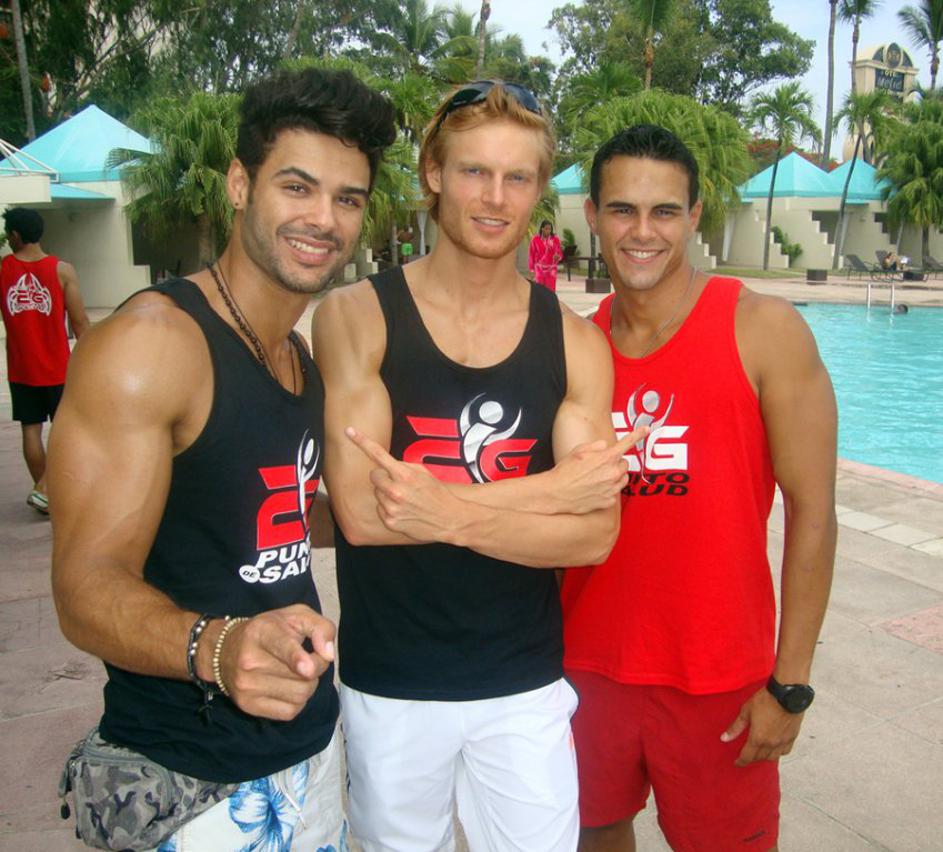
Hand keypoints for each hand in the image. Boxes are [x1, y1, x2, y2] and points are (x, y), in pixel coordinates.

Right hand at [215, 604, 335, 721]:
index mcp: (262, 631)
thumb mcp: (296, 616)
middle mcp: (250, 659)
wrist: (225, 651)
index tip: (309, 668)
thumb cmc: (269, 630)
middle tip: (309, 661)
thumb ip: (320, 627)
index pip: (281, 646)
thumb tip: (328, 654)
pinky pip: (289, 712)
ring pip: (299, 696)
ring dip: (307, 686)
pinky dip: (296, 702)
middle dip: (315, 669)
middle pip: (302, 676)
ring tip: (297, 674)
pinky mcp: (248, 705)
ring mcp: (246, 685)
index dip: (297, 658)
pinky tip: (287, 688)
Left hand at [346, 426, 457, 541]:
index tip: (348, 431)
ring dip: (387, 493)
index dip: (361, 441)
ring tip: (405, 499)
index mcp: (405, 475)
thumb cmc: (437, 493)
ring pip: (377, 493)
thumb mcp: (423, 473)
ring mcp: (391, 508)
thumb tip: (384, 464)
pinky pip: (380, 509)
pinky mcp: (390, 521)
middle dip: (383, 476)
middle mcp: (396, 491)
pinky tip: (404, 510)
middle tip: (398, 482)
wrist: (449, 518)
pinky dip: (388, 508)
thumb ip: (403, 467)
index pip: (378, 454)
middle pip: (374, 475)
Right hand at [547, 428, 646, 513]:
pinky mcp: (608, 501)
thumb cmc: (565, 472)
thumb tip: (605, 446)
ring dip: (615, 476)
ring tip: (597, 477)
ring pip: (623, 478)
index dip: (638, 434)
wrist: (556, 494)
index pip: (627, 443)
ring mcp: (611, 488)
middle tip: (599, 465)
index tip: (646, 429)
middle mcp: (612, 473)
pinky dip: (608, 489)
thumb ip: (596, 446)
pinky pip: (615, 492)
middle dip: (615, 462)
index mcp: (606, 458)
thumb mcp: (578, 451)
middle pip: (624, 463)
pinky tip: (594, 488)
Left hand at [721, 686, 803, 766]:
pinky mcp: (792, 737)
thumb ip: (736, 727)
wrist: (787, 694)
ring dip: (764, 757)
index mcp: (758, 739)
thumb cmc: (765, 700)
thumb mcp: (746, 711)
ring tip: (759, 752)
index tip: (737, 763)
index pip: (747, 757)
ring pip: (773, 757)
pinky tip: (774, 748)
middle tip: (746, 754)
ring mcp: (783, 742)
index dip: (741, 761)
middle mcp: (771, 744)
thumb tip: (724, 738)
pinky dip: (778, 753)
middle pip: (760, 758)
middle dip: (751, 758)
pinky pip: (785, 751)